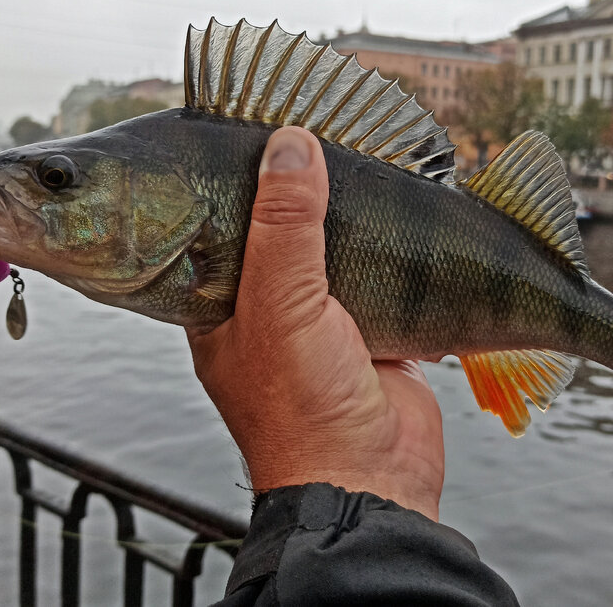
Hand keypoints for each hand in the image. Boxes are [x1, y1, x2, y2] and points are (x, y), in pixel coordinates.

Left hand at [186, 126, 445, 519]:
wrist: (370, 485)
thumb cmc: (301, 409)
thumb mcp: (282, 305)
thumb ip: (286, 224)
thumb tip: (293, 143)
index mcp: (217, 302)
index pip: (208, 222)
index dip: (224, 178)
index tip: (245, 127)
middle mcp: (264, 309)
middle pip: (276, 228)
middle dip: (296, 186)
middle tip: (312, 130)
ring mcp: (321, 323)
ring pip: (332, 250)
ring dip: (349, 213)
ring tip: (362, 157)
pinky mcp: (374, 334)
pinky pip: (381, 279)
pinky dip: (393, 252)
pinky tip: (404, 218)